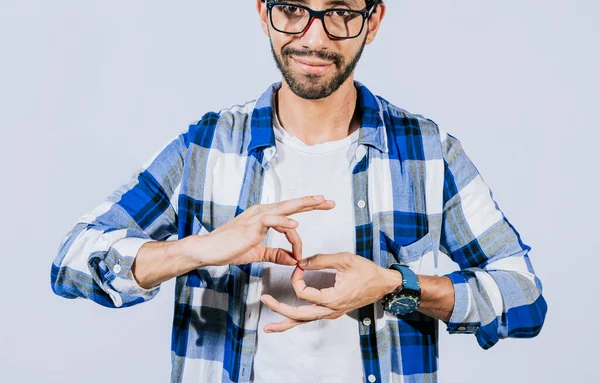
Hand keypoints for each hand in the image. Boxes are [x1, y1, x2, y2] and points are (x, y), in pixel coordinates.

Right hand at [189, 195, 334, 266]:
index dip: (306, 213)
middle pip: (291, 205)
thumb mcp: (258, 253)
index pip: (290, 212)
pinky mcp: (251, 225)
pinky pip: (271, 220)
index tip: (317, 222)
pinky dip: (284, 222)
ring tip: (320, 203)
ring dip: (304, 205)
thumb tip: (294, 260)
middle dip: (312, 203)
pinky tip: (295, 225)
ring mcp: (257, 216)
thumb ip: (276, 255)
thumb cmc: (229, 249)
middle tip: (329, 202)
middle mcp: (262, 212)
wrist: (209, 250)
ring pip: (285, 208)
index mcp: (264, 217)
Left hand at [260, 252, 402, 331]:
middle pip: (299, 316)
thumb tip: (301, 262)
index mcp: (332, 298)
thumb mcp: (344, 259)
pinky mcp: (332, 311)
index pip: (304, 293)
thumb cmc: (367, 272)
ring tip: (269, 328)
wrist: (384, 284)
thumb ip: (320, 260)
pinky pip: (311, 318)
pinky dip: (297, 320)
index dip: (297, 278)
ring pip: (304, 321)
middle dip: (280, 311)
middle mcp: (330, 310)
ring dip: (286, 323)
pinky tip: (287, 321)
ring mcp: (331, 313)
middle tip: (265, 301)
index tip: (299, 266)